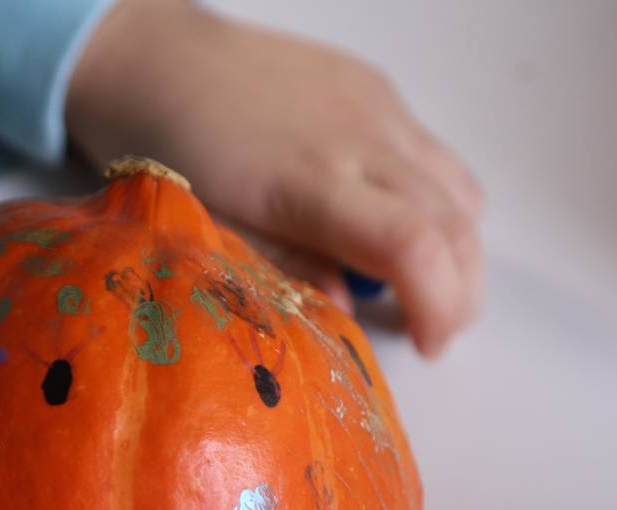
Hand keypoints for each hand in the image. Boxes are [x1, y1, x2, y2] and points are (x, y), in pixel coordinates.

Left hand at [67, 0, 483, 357]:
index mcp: (310, 184)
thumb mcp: (213, 232)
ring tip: (422, 284)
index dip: (438, 306)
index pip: (413, 247)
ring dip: (458, 250)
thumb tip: (347, 314)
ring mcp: (376, 108)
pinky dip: (438, 203)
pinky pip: (435, 156)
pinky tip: (393, 220)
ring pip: (459, 191)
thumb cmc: (168, 153)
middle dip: (461, 293)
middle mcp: (359, 139)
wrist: (156, 59)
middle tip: (432, 332)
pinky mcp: (376, 89)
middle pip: (455, 226)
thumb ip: (284, 273)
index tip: (427, 344)